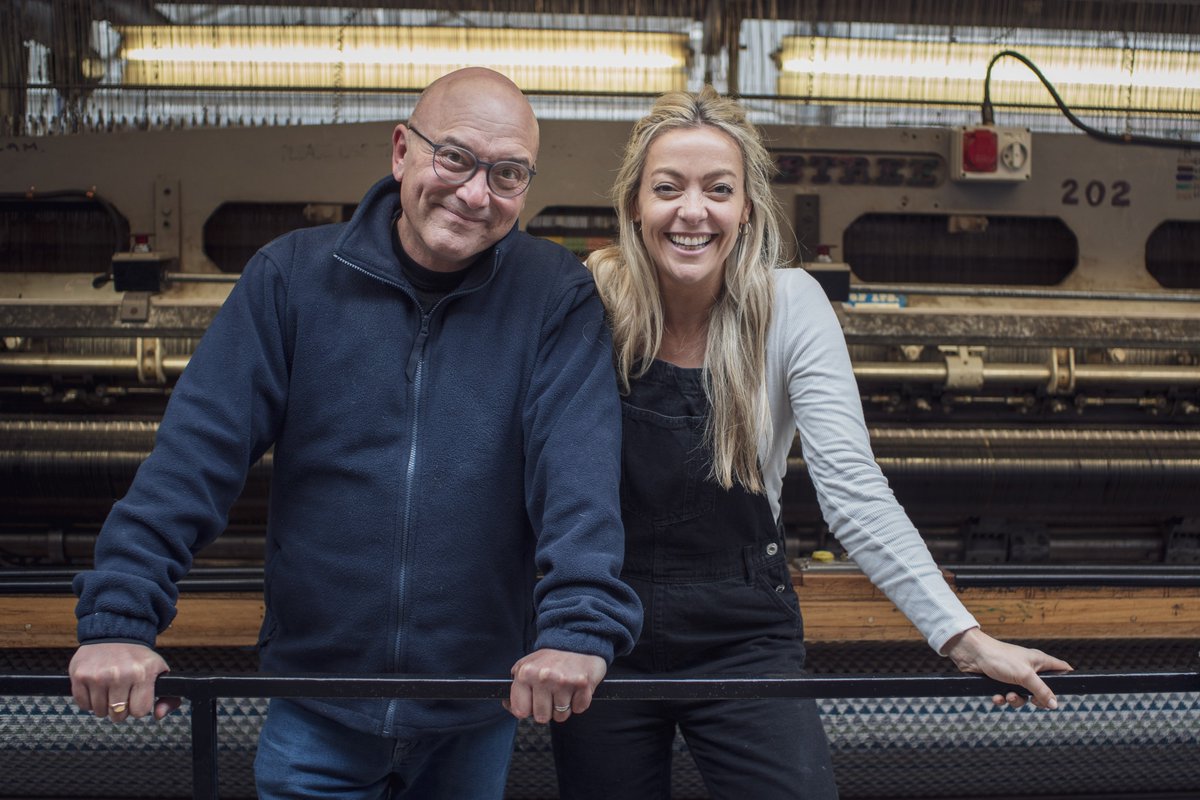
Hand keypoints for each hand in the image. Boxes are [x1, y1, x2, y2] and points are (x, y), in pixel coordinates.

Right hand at [69, 642, 179, 721]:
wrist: (115, 634)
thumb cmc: (139, 658)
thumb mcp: (160, 671)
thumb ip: (169, 697)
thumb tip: (159, 715)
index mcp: (143, 673)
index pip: (140, 711)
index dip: (139, 707)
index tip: (137, 697)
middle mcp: (120, 674)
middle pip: (118, 715)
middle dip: (121, 709)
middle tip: (122, 693)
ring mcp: (98, 676)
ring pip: (100, 712)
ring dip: (105, 705)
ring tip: (110, 688)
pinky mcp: (80, 676)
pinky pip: (83, 705)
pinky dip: (89, 701)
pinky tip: (97, 687)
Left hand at [506, 648, 606, 723]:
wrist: (578, 641)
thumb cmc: (551, 658)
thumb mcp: (527, 666)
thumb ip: (516, 686)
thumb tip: (508, 706)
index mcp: (526, 673)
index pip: (520, 711)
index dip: (528, 709)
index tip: (532, 702)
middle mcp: (543, 677)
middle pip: (541, 717)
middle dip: (547, 709)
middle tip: (552, 693)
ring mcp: (564, 682)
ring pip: (561, 716)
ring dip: (564, 706)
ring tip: (564, 689)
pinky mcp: (583, 685)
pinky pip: (579, 708)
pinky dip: (579, 702)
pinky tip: (576, 688)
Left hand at [943, 627, 1072, 709]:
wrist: (971, 655)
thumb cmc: (999, 658)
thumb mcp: (1024, 675)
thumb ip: (1041, 690)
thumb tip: (1055, 704)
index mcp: (1039, 661)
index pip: (1062, 669)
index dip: (1067, 679)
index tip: (1069, 691)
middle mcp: (1028, 669)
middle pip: (1042, 690)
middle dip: (1035, 699)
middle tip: (1031, 700)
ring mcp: (1014, 676)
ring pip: (1023, 696)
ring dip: (1015, 700)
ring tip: (1008, 695)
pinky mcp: (1000, 682)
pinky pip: (1006, 696)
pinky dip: (1002, 699)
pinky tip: (996, 696)